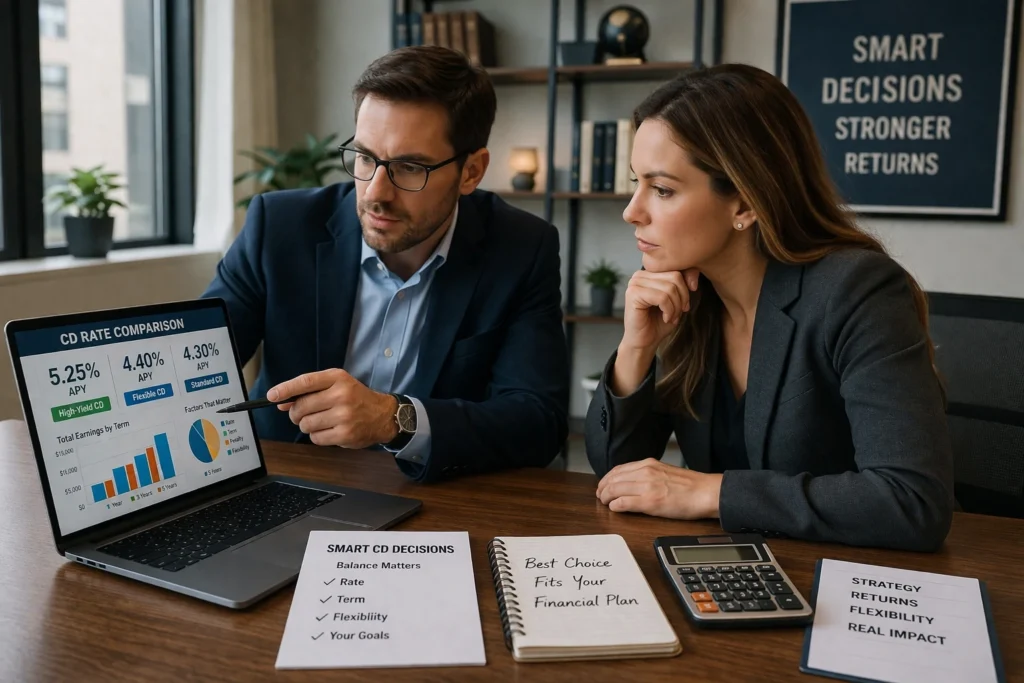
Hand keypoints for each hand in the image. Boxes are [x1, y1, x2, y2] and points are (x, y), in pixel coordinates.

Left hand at [267, 369, 398, 448]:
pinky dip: (317, 436)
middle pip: (301, 406)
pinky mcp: (345, 434)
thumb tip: (281, 403)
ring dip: (307, 425)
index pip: (306, 382)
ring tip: (320, 421)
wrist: (383, 415)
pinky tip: (329, 430)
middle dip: (296, 413)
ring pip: (306, 424)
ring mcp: (344, 416)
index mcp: (338, 378)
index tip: (271, 396)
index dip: (286, 389)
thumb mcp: (336, 386)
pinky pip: (315, 438)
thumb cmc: (356, 398)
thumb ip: (310, 392)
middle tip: (302, 414)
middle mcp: (341, 395)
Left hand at [596, 458, 722, 519]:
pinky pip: (623, 503)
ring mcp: (646, 486)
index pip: (618, 469)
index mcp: (649, 464)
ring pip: (614, 490)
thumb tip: (634, 481)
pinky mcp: (649, 501)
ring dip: (606, 497)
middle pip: (613, 479)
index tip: (604, 485)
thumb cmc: (690, 486)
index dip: (607, 479)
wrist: (706, 492)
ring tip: (605, 502)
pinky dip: (615, 506)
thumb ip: (648, 474)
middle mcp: (645, 472)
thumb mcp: (665, 472)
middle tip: (600, 496)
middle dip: (603, 488)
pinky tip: (615, 508)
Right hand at [620, 268, 700, 352]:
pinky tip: (665, 318)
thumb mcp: (676, 301)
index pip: (677, 270)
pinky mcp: (633, 294)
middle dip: (682, 298)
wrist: (644, 342)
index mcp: (649, 273)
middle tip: (678, 313)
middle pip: (675, 277)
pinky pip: (662, 297)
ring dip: (675, 307)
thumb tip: (694, 276)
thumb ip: (683, 285)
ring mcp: (635, 283)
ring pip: (669, 288)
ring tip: (671, 317)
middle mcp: (640, 274)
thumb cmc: (659, 322)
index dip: (686, 288)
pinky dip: (669, 311)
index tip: (685, 306)